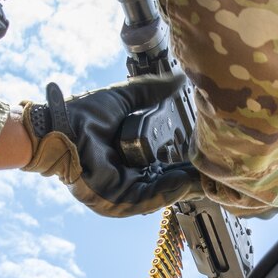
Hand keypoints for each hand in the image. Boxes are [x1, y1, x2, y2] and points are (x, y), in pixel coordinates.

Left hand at [20, 75, 202, 216]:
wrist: (58, 125)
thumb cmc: (83, 114)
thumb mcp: (124, 100)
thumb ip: (150, 91)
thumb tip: (177, 78)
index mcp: (130, 160)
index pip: (166, 165)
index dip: (188, 160)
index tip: (211, 153)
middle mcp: (128, 178)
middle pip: (168, 182)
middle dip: (194, 176)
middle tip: (219, 167)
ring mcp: (121, 192)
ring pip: (162, 192)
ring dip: (187, 185)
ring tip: (209, 175)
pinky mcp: (114, 199)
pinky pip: (147, 198)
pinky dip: (168, 191)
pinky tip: (187, 180)